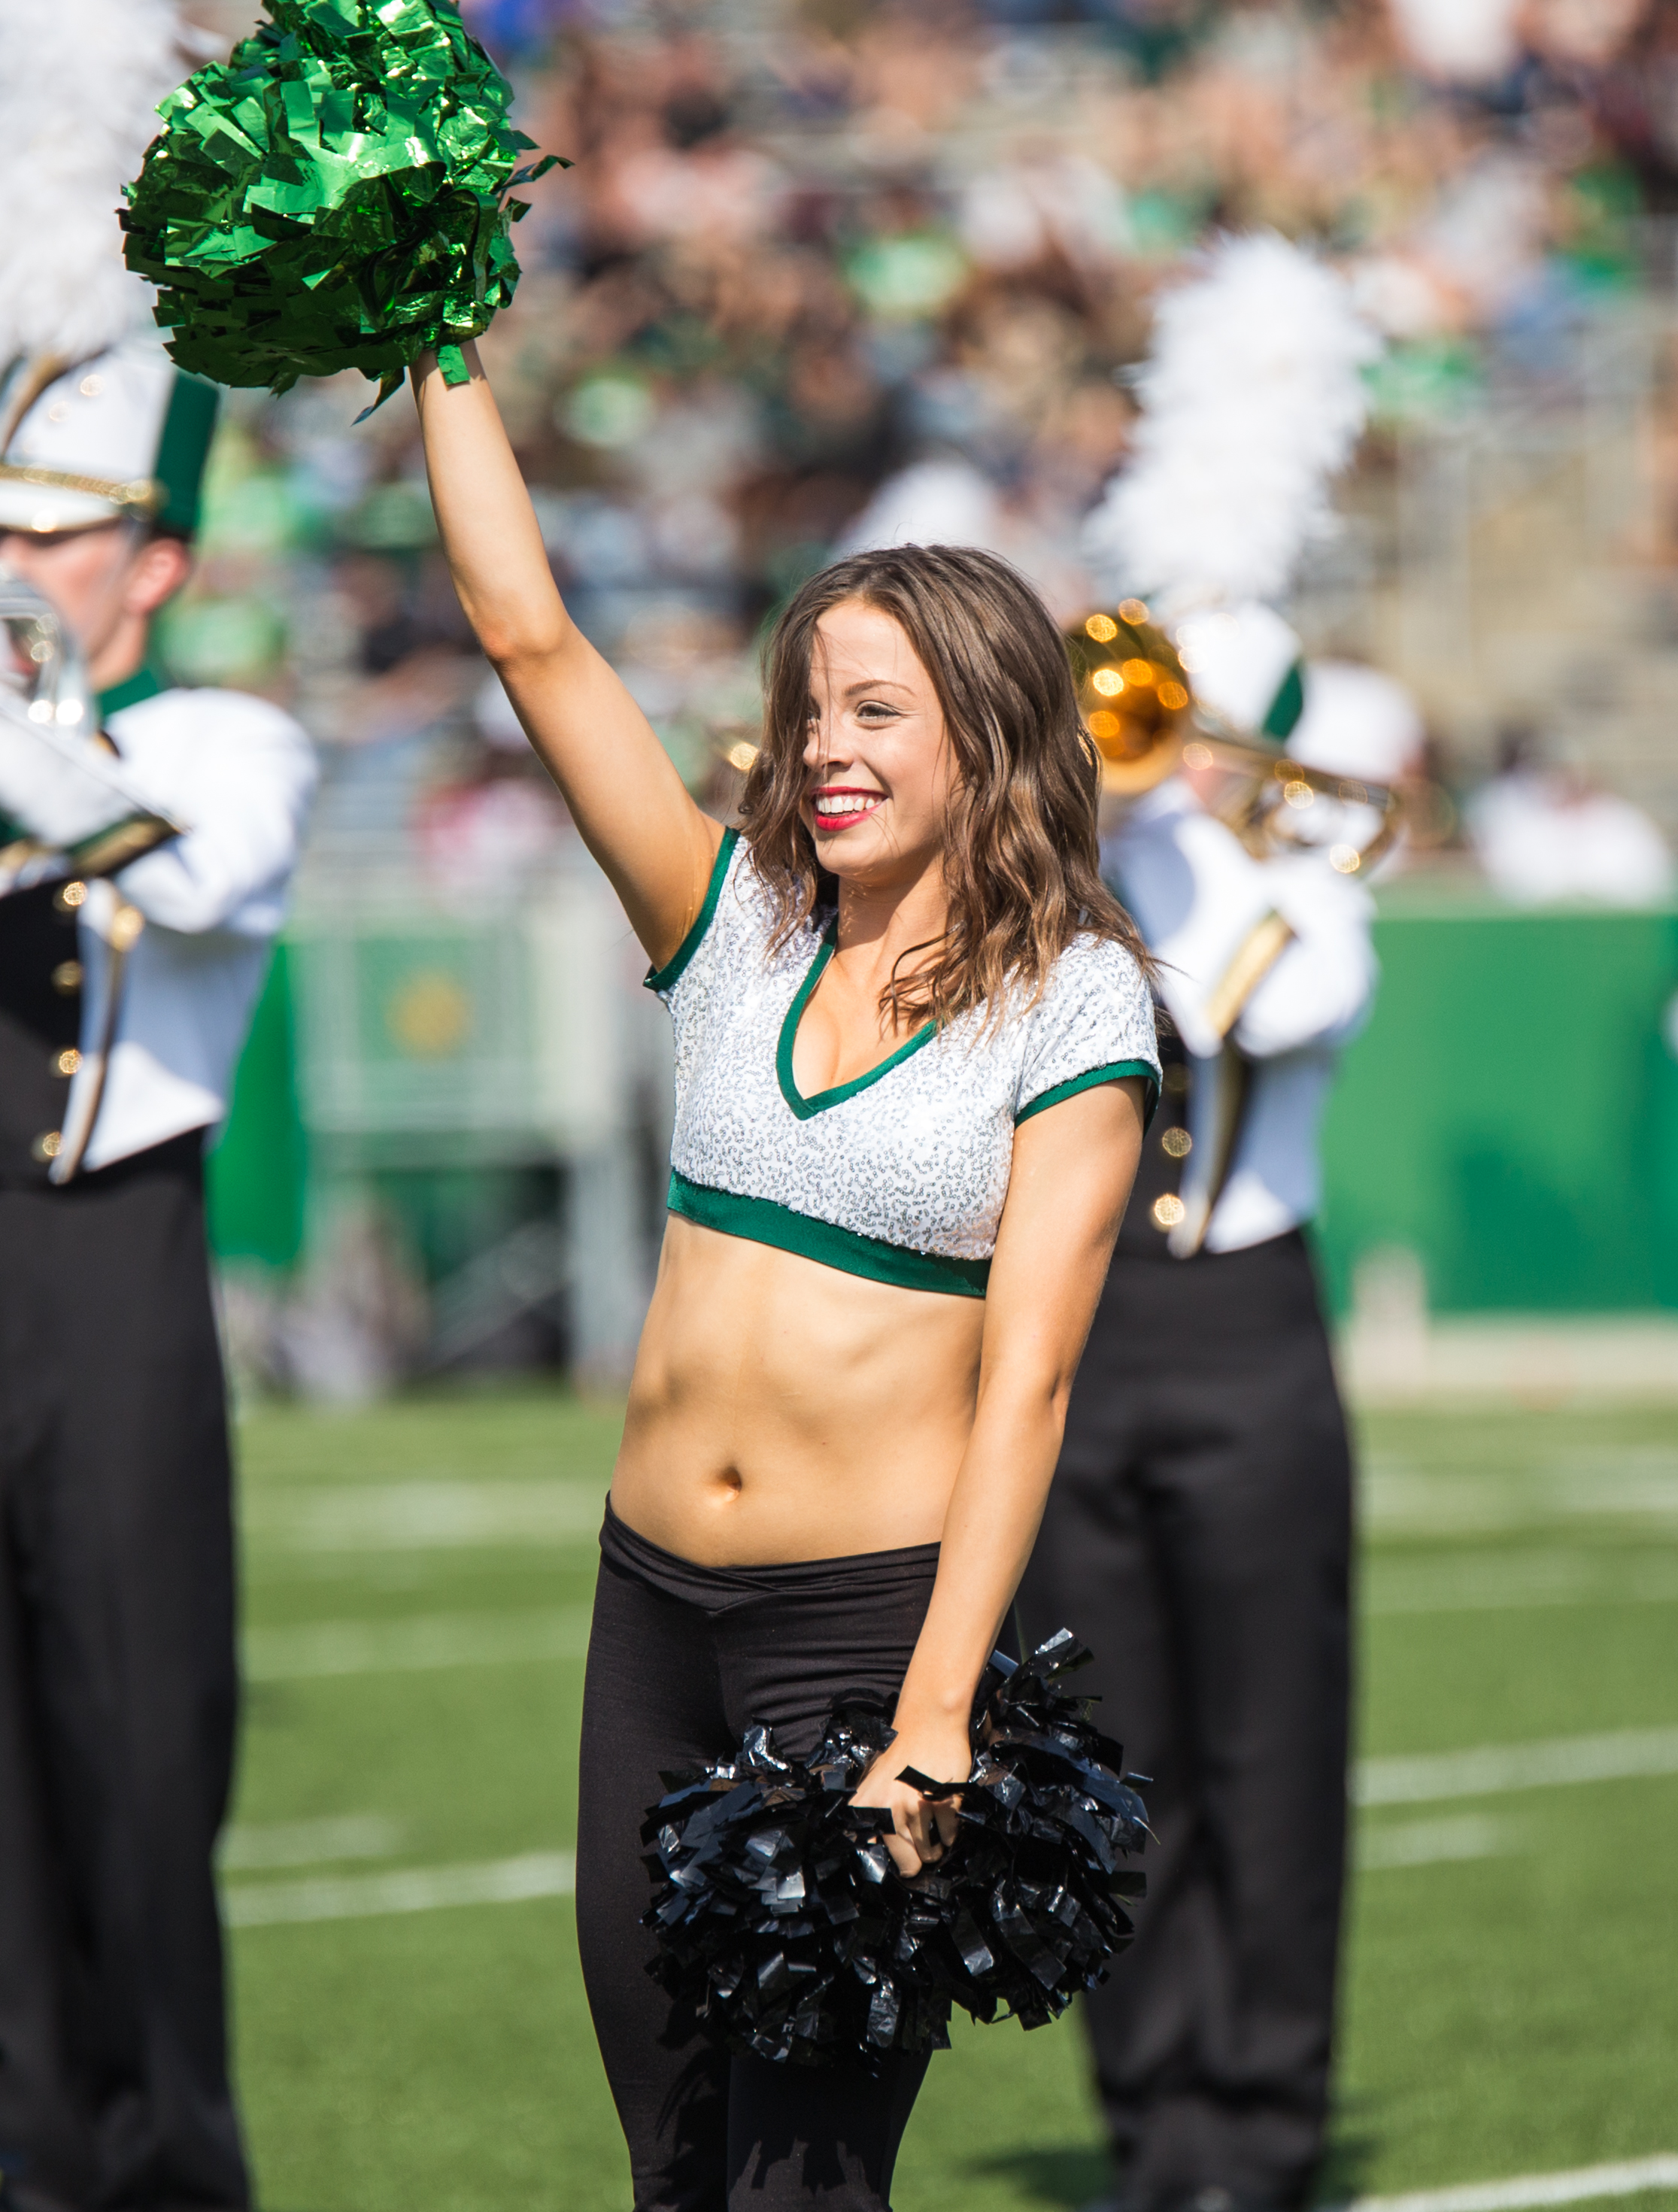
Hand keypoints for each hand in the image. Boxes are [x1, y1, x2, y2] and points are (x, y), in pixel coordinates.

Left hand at [850, 1717, 971, 1877]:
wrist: (928, 1720)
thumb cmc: (900, 1753)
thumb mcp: (874, 1782)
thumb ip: (871, 1815)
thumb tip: (875, 1850)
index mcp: (867, 1805)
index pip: (870, 1852)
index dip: (888, 1861)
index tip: (897, 1859)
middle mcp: (888, 1808)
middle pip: (907, 1862)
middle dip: (916, 1860)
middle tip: (919, 1848)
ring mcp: (916, 1805)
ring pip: (929, 1852)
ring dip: (934, 1848)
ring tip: (932, 1830)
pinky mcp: (943, 1800)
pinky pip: (949, 1836)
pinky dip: (950, 1833)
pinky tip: (944, 1816)